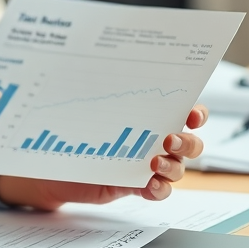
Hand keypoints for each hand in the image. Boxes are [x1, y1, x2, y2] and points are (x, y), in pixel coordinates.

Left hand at [0, 105, 208, 210]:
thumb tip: (89, 57)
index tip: (193, 115)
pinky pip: (160, 190)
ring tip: (155, 164)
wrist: (52, 163)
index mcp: (148, 113)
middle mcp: (154, 138)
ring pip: (179, 168)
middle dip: (187, 141)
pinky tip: (150, 185)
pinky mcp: (135, 184)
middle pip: (190, 142)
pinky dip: (160, 189)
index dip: (197, 113)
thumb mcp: (83, 105)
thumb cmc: (70, 128)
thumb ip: (96, 88)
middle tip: (170, 139)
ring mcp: (147, 163)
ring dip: (174, 166)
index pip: (184, 111)